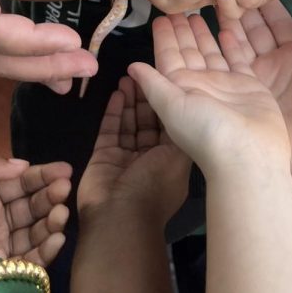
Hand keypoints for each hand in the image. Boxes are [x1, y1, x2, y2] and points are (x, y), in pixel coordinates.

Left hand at [0, 155, 71, 263]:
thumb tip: (21, 165)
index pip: (19, 181)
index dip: (42, 175)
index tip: (64, 170)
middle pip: (31, 205)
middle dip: (50, 196)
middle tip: (64, 190)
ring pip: (34, 231)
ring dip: (51, 221)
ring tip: (60, 213)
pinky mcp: (0, 272)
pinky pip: (29, 261)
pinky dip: (46, 250)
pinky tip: (57, 238)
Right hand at [77, 76, 189, 223]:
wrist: (119, 218)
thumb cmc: (154, 186)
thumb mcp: (177, 159)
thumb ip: (180, 131)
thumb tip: (187, 108)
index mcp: (171, 160)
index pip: (171, 126)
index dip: (168, 104)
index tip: (166, 81)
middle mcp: (149, 158)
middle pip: (148, 122)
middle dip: (146, 99)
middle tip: (142, 74)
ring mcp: (125, 157)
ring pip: (129, 123)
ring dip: (130, 101)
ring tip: (128, 77)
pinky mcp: (104, 156)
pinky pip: (110, 129)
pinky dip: (113, 112)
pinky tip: (116, 93)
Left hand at [129, 13, 289, 177]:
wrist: (248, 155)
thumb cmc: (206, 132)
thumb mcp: (172, 107)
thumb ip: (153, 84)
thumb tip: (131, 67)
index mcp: (179, 90)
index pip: (168, 58)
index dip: (164, 38)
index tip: (160, 17)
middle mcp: (200, 87)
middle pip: (188, 52)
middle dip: (182, 31)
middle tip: (180, 7)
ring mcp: (225, 86)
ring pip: (211, 52)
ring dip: (204, 33)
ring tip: (199, 11)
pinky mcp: (249, 85)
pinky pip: (237, 58)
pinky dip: (231, 44)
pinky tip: (226, 27)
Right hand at [215, 0, 291, 176]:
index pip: (278, 22)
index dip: (266, 1)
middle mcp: (274, 63)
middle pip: (253, 27)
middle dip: (239, 3)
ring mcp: (256, 77)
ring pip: (236, 40)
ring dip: (223, 18)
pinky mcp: (242, 89)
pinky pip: (226, 60)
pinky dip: (215, 42)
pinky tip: (205, 23)